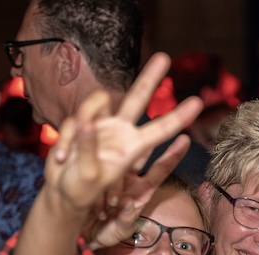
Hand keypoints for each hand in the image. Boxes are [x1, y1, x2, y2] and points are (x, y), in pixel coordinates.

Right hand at [46, 52, 202, 242]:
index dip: (178, 117)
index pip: (160, 130)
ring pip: (95, 104)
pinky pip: (73, 121)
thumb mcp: (88, 177)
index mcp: (131, 149)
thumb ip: (88, 150)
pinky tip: (61, 160)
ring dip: (80, 123)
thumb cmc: (81, 192)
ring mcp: (101, 127)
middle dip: (150, 78)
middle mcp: (120, 134)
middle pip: (137, 100)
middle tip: (165, 57)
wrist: (62, 194)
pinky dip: (64, 141)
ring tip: (66, 156)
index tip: (197, 103)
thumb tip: (86, 125)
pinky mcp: (81, 126)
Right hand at [83, 135, 190, 249]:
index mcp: (140, 191)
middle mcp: (128, 178)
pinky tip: (94, 144)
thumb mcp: (119, 230)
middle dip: (145, 137)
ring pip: (118, 154)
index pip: (159, 170)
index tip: (185, 139)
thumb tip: (129, 204)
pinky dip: (96, 154)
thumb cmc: (105, 233)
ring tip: (112, 146)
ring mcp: (111, 173)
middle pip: (139, 153)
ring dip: (116, 149)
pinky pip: (97, 160)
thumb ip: (126, 220)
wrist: (81, 233)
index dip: (172, 155)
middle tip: (153, 118)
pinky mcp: (94, 172)